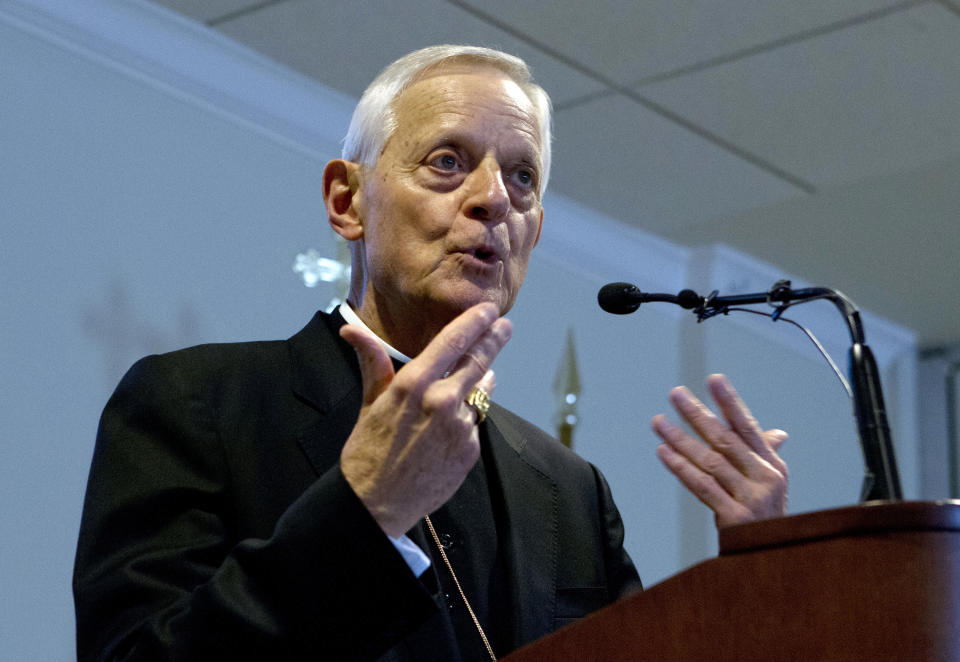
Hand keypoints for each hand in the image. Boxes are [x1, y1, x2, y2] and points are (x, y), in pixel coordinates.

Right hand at [339, 303, 510, 536]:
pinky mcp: (470, 449)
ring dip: (482, 380)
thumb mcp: (369, 403)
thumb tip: (350, 328)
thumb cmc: (367, 451)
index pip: (452, 342)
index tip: (489, 309)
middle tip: (506, 326)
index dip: (474, 322)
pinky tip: (455, 422)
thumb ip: (373, 363)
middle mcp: (440, 401)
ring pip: (479, 393)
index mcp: (413, 384)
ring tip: (486, 371)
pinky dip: (469, 417)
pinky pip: (475, 422)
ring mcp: (459, 426)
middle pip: (477, 361)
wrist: (375, 505)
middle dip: (494, 340)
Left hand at [652, 373, 787, 528]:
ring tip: (659, 422)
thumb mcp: (774, 485)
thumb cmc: (768, 518)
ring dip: (681, 439)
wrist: (774, 558)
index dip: (730, 402)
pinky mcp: (734, 517)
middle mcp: (765, 477)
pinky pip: (702, 487)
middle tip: (676, 393)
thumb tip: (777, 432)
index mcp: (773, 464)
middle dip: (698, 413)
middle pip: (725, 439)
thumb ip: (767, 456)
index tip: (714, 379)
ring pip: (710, 461)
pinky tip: (664, 452)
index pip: (748, 426)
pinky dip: (681, 468)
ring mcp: (750, 498)